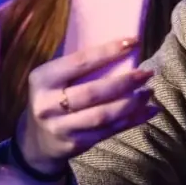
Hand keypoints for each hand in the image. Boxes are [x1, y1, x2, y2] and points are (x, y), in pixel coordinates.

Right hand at [16, 37, 158, 175]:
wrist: (37, 140)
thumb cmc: (53, 97)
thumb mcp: (54, 78)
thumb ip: (77, 63)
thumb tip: (118, 40)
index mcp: (42, 79)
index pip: (79, 62)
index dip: (108, 51)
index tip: (134, 42)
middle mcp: (48, 104)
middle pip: (93, 92)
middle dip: (124, 82)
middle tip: (147, 73)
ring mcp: (61, 127)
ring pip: (103, 115)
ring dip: (131, 103)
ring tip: (149, 92)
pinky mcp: (75, 144)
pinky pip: (109, 131)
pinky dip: (132, 120)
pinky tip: (148, 111)